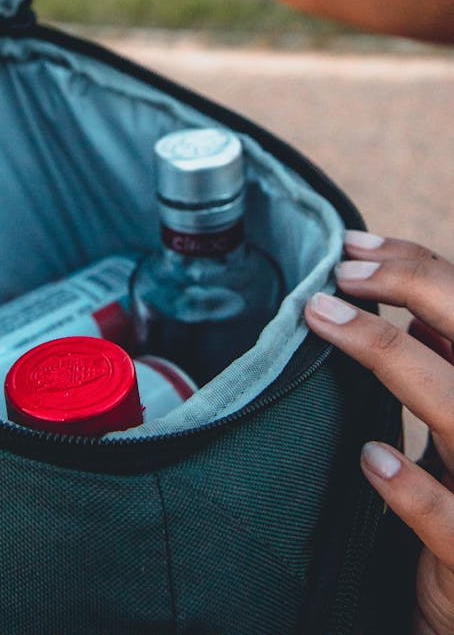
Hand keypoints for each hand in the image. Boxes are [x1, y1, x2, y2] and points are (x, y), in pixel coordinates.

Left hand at [305, 231, 453, 633]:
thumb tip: (414, 316)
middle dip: (414, 285)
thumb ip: (447, 372)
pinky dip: (412, 488)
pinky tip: (371, 457)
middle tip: (342, 269)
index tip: (355, 247)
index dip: (418, 266)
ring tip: (324, 319)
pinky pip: (450, 519)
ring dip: (390, 356)